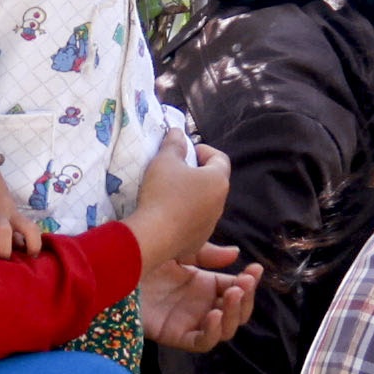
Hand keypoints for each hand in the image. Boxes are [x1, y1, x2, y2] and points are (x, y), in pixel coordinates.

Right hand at [127, 143, 231, 273]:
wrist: (153, 236)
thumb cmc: (162, 192)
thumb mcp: (164, 160)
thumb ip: (174, 144)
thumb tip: (178, 132)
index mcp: (217, 180)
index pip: (220, 158)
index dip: (204, 151)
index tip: (187, 152)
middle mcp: (219, 203)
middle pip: (213, 182)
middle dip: (197, 173)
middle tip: (176, 170)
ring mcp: (210, 225)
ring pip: (204, 203)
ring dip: (191, 195)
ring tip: (169, 192)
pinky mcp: (198, 240)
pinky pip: (195, 222)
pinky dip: (185, 215)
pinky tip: (167, 213)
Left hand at [142, 245, 264, 352]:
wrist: (119, 265)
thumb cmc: (146, 255)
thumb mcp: (182, 250)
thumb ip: (209, 255)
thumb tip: (236, 255)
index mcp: (205, 285)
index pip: (236, 290)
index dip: (249, 283)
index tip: (255, 269)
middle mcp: (201, 305)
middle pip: (235, 312)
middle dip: (244, 298)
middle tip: (243, 283)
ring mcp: (189, 321)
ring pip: (224, 329)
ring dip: (233, 314)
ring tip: (232, 294)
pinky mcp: (174, 334)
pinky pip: (200, 342)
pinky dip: (212, 332)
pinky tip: (214, 314)